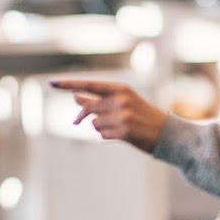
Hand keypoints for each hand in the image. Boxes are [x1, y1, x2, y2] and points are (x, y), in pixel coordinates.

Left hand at [51, 79, 167, 153]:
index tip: (52, 83)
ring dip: (99, 127)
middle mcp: (121, 100)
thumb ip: (99, 100)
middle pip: (88, 107)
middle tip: (76, 121)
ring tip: (117, 127)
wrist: (168, 133)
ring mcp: (122, 115)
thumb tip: (75, 98)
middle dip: (81, 116)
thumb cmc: (143, 116)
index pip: (90, 85)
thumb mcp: (123, 102)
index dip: (69, 84)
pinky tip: (121, 135)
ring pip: (94, 123)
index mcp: (121, 89)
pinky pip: (101, 134)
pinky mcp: (124, 131)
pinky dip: (106, 135)